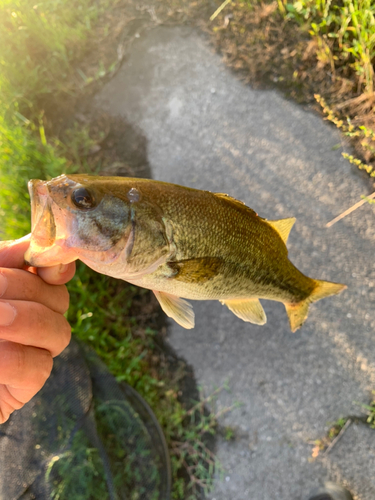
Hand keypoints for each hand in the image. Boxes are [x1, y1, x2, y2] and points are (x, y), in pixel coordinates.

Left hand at [0, 235, 75, 423]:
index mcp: (19, 290)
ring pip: (59, 332)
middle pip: (57, 298)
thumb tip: (28, 245)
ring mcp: (32, 352)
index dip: (56, 264)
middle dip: (27, 288)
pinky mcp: (24, 386)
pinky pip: (38, 369)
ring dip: (28, 321)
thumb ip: (0, 262)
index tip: (40, 263)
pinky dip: (16, 359)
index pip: (54, 272)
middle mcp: (32, 317)